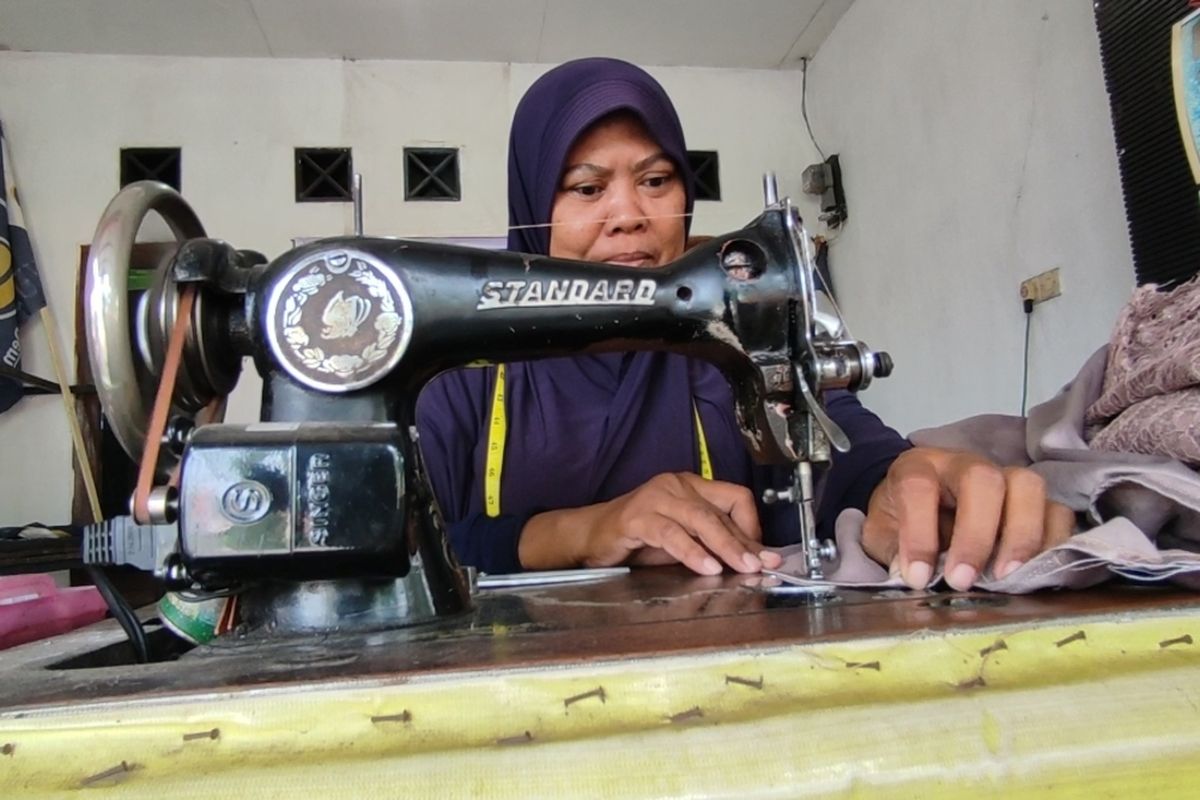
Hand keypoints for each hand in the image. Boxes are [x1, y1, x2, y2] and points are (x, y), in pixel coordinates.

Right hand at [519, 472, 782, 575]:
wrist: (590, 537)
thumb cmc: (639, 539)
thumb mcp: (684, 540)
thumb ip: (713, 543)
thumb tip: (752, 560)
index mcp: (691, 485)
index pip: (736, 497)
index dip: (753, 526)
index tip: (763, 554)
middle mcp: (676, 485)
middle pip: (720, 511)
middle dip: (744, 542)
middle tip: (761, 565)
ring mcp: (656, 497)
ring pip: (700, 520)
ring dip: (725, 546)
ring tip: (741, 568)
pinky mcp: (637, 517)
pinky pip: (671, 534)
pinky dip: (692, 552)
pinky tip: (706, 567)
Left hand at [861, 447, 1074, 590]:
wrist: (921, 501)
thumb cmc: (900, 517)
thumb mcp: (881, 532)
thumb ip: (891, 551)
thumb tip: (912, 577)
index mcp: (917, 468)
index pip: (918, 486)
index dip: (918, 533)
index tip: (918, 577)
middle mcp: (963, 465)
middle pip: (982, 479)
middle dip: (975, 534)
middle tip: (962, 580)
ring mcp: (1004, 477)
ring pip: (1028, 486)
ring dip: (1021, 535)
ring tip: (1004, 576)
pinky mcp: (1034, 500)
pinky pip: (1058, 511)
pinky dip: (1053, 542)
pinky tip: (1034, 573)